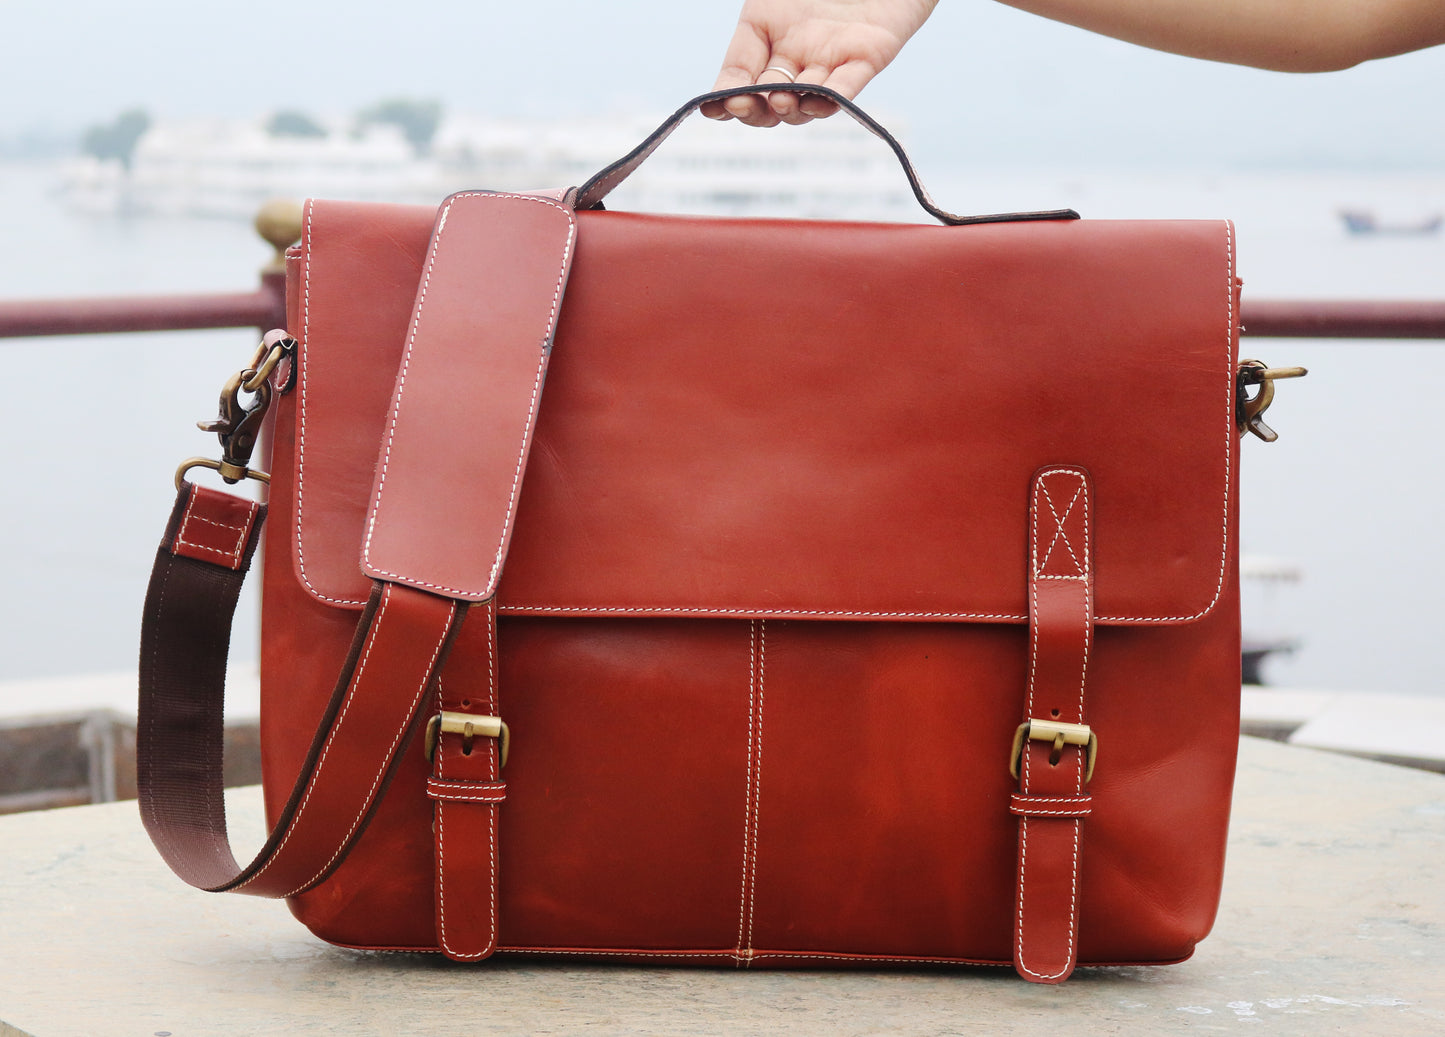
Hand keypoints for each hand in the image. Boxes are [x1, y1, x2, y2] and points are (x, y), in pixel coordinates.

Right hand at [705, 0, 939, 125]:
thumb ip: (752, 17)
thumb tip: (724, 58)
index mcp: (767, 27)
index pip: (738, 73)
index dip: (724, 96)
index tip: (713, 110)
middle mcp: (796, 50)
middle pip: (768, 96)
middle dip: (754, 107)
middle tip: (744, 105)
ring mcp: (830, 57)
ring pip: (805, 99)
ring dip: (790, 108)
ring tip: (780, 101)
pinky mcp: (867, 57)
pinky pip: (847, 85)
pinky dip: (832, 98)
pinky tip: (816, 103)